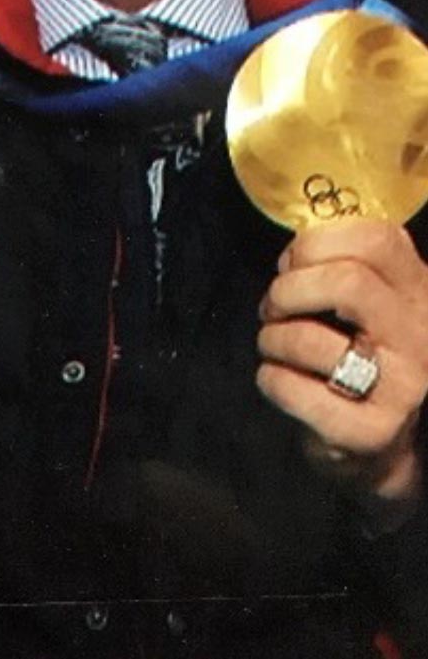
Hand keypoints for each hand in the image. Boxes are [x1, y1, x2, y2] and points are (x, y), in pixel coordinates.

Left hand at [257, 219, 427, 503]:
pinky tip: (277, 380)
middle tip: (273, 308)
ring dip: (272, 339)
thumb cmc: (356, 352)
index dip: (316, 243)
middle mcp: (422, 335)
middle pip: (347, 282)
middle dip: (288, 290)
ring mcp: (403, 387)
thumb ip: (343, 265)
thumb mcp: (368, 301)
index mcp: (419, 291)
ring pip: (311, 338)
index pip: (378, 239)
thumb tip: (293, 253)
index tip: (291, 264)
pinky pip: (295, 390)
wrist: (376, 443)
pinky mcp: (370, 431)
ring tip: (274, 347)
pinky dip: (271, 380)